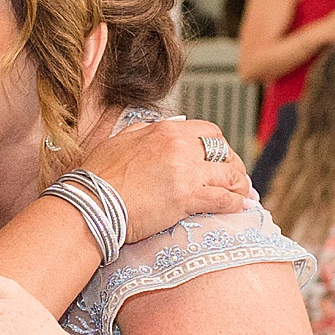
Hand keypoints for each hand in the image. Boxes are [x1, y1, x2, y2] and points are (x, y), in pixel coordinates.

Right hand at [81, 117, 251, 238]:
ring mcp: (185, 171)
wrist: (90, 202)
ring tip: (244, 194)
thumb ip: (142, 132)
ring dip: (240, 185)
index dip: (219, 146)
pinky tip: (240, 207)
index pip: (207, 131)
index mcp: (164, 130)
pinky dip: (236, 203)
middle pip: (223, 151)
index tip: (220, 158)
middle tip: (236, 178)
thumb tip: (156, 127)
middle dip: (233, 164)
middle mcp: (180, 146)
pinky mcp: (186, 197)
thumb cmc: (97, 177)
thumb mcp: (119, 141)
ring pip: (228, 174)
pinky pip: (222, 198)